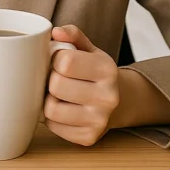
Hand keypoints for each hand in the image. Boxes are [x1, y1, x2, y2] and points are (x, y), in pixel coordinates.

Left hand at [43, 25, 120, 145]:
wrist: (119, 101)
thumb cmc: (95, 71)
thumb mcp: (88, 48)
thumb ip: (72, 35)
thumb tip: (56, 32)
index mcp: (107, 70)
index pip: (64, 62)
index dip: (55, 59)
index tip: (60, 61)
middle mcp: (108, 97)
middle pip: (55, 86)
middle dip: (51, 79)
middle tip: (58, 78)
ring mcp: (99, 120)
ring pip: (51, 109)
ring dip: (49, 99)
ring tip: (59, 94)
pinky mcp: (88, 137)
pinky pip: (53, 126)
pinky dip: (52, 117)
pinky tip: (64, 108)